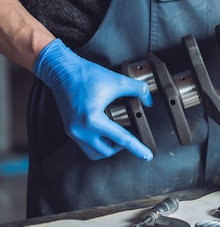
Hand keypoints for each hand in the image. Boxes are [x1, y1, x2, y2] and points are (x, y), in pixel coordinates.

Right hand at [33, 39, 153, 160]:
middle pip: (106, 151)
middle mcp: (80, 129)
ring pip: (94, 152)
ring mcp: (73, 131)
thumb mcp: (118, 80)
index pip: (121, 139)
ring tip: (118, 136)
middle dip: (121, 147)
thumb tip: (149, 101)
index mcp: (92, 120)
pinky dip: (98, 142)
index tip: (147, 156)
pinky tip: (106, 131)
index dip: (137, 148)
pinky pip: (85, 145)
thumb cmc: (87, 75)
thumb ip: (138, 90)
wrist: (62, 70)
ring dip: (108, 148)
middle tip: (132, 137)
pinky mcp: (69, 128)